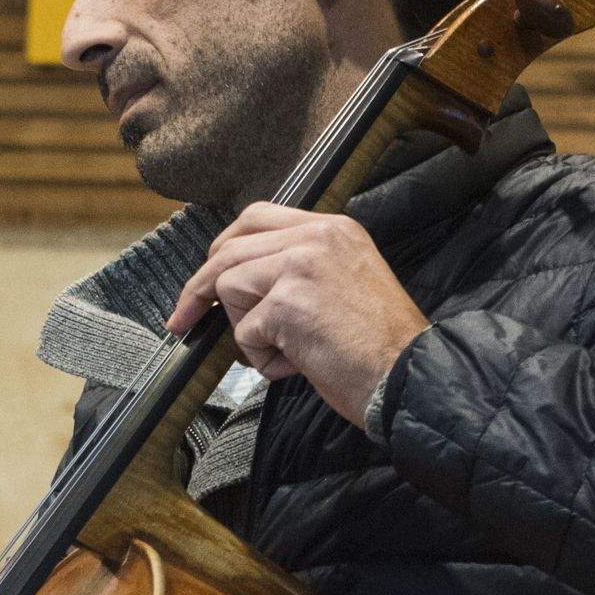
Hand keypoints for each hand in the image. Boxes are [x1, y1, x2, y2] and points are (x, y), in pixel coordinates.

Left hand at [165, 204, 429, 427]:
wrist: (412, 377)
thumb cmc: (380, 347)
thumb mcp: (345, 284)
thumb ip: (300, 269)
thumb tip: (240, 284)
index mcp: (333, 229)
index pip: (256, 218)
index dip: (222, 247)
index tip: (203, 278)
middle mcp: (318, 237)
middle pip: (231, 250)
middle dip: (199, 288)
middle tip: (182, 319)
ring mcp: (302, 265)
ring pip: (230, 288)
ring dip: (247, 330)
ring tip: (288, 351)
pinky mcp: (289, 301)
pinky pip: (245, 332)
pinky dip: (263, 359)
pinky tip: (298, 364)